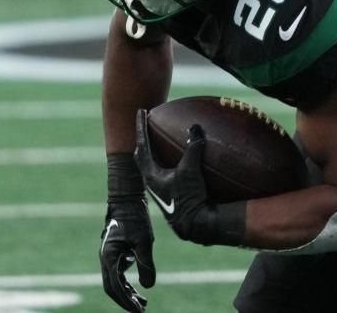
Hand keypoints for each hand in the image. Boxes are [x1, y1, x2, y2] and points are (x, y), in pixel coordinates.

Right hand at [99, 199, 154, 311]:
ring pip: (114, 282)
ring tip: (143, 303)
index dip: (127, 301)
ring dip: (127, 293)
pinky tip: (139, 288)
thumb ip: (145, 264)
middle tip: (140, 311)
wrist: (126, 201)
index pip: (116, 287)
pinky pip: (118, 274)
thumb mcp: (144, 241)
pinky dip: (127, 283)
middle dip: (125, 301)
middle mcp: (105, 259)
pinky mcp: (114, 254)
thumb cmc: (135, 218)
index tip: (139, 311)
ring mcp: (108, 257)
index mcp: (109, 257)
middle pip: (112, 288)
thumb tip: (149, 287)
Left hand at [134, 110, 218, 244]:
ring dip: (154, 152)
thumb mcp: (191, 170)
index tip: (140, 112)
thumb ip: (193, 148)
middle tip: (146, 127)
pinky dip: (167, 162)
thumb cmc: (189, 198)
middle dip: (143, 140)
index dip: (141, 127)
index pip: (142, 145)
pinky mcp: (171, 194)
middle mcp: (151, 182)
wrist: (195, 224)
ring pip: (152, 166)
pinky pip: (165, 173)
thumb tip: (195, 127)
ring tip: (159, 142)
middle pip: (142, 156)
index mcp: (150, 174)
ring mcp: (161, 189)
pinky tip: (178, 162)